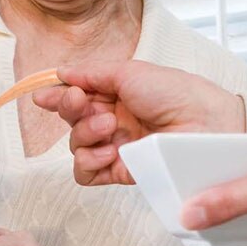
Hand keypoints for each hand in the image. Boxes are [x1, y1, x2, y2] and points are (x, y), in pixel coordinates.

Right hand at [33, 60, 245, 186]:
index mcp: (115, 95)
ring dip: (85, 134)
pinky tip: (110, 151)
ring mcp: (116, 147)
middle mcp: (112, 121)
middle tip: (84, 103)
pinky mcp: (120, 171)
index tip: (45, 94)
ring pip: (75, 147)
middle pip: (70, 121)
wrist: (201, 122)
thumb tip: (61, 72)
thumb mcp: (129, 72)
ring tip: (111, 126)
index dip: (58, 96)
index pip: (76, 97)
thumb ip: (91, 74)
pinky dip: (89, 161)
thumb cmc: (174, 92)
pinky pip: (85, 173)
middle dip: (71, 110)